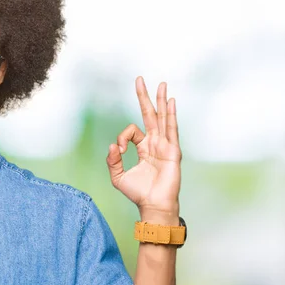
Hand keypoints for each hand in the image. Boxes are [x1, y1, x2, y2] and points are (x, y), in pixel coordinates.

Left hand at [106, 76, 181, 220]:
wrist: (153, 205)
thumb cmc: (138, 193)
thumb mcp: (118, 176)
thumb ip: (112, 160)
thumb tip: (113, 145)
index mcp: (143, 148)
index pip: (131, 131)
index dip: (122, 137)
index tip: (119, 150)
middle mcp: (155, 143)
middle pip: (150, 115)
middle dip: (145, 97)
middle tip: (140, 79)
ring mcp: (165, 145)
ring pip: (162, 118)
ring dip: (161, 100)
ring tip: (161, 84)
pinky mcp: (172, 151)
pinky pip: (171, 129)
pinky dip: (170, 114)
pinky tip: (170, 101)